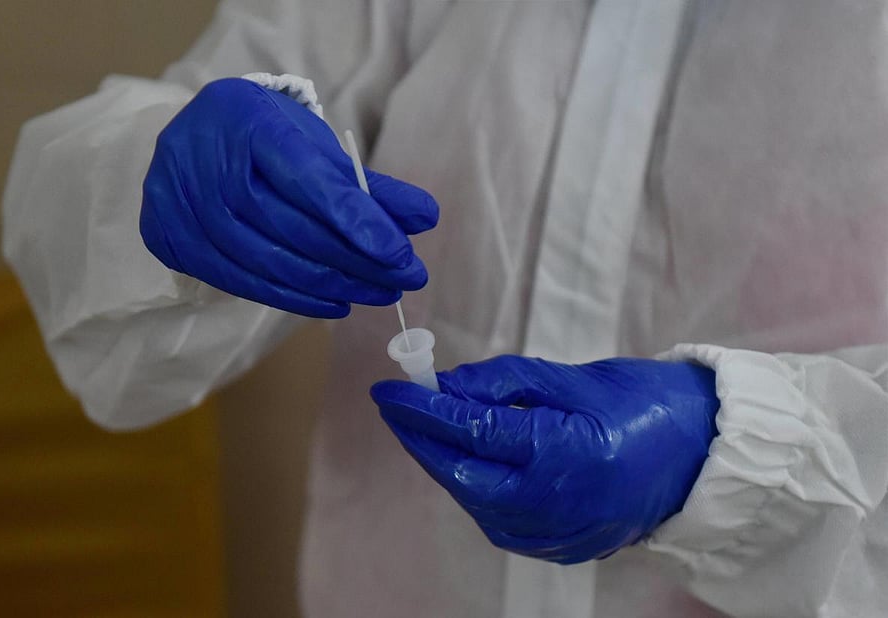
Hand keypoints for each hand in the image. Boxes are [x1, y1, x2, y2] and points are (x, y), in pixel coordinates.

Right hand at [140, 77, 437, 317]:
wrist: (192, 136)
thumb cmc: (266, 138)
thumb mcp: (315, 147)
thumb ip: (367, 186)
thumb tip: (426, 219)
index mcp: (250, 123)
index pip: (310, 182)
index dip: (358, 222)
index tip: (402, 255)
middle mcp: (207, 162)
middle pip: (294, 228)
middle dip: (358, 261)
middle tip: (406, 279)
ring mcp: (182, 204)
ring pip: (269, 262)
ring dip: (333, 286)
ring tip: (379, 293)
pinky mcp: (171, 239)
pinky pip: (242, 282)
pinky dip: (294, 298)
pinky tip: (335, 302)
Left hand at [371, 355, 718, 563]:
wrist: (701, 456)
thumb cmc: (643, 405)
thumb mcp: (572, 378)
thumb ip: (503, 383)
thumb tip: (446, 386)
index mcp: (563, 456)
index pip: (471, 431)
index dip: (422, 409)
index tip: (388, 389)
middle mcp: (554, 506)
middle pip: (460, 474)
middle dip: (421, 439)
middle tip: (397, 405)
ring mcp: (555, 535)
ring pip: (473, 500)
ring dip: (443, 462)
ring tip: (426, 425)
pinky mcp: (556, 547)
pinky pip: (495, 517)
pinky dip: (472, 485)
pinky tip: (465, 458)